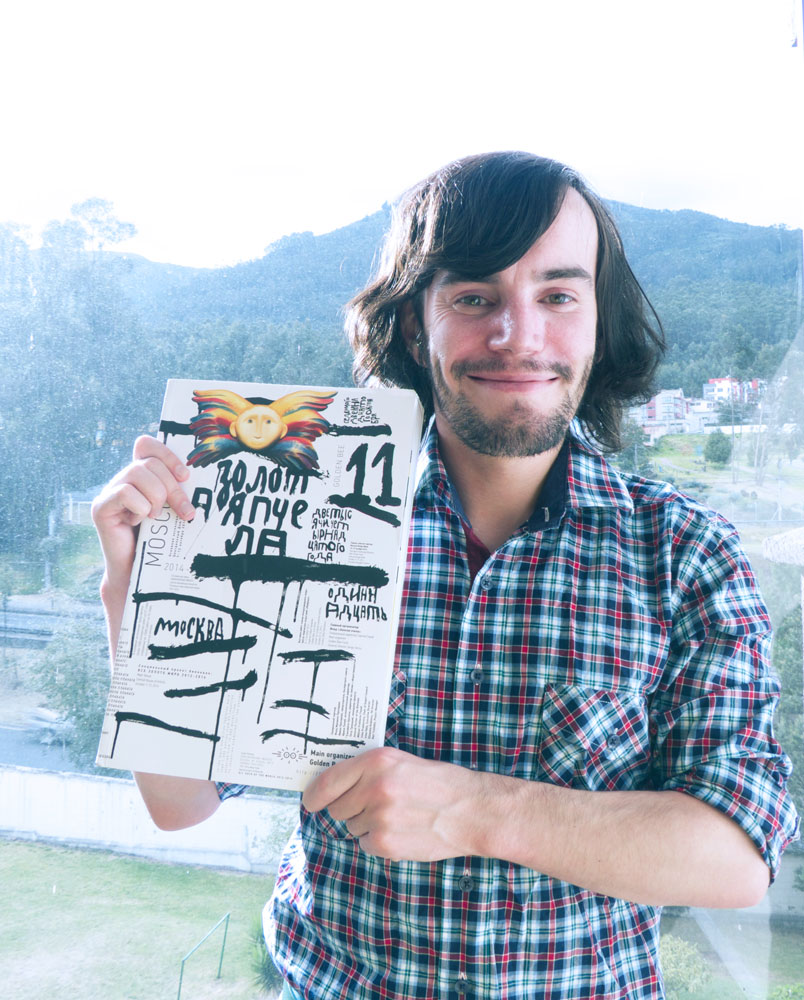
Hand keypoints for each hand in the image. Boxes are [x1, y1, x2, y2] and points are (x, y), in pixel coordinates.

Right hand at [91, 436, 194, 645]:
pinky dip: (140, 508)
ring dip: (157, 498)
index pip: (146, 445)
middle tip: (185, 512)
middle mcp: (122, 479)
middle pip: (150, 463)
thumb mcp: (172, 509)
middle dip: (173, 487)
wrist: (138, 572)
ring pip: (139, 474)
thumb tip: (194, 475)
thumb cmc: (160, 540)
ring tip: (157, 518)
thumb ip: (176, 490)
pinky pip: (126, 492)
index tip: (186, 477)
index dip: (167, 454)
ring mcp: (109, 492)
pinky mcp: (101, 507)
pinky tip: (138, 522)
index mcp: (140, 475)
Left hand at [302, 747, 483, 861]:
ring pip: (351, 828)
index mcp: (376, 762)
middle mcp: (374, 788)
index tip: (311, 801)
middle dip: (350, 809)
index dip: (314, 795)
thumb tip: (332, 785)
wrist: (471, 809)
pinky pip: (365, 844)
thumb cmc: (437, 782)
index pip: (327, 781)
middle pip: (337, 809)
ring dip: (366, 825)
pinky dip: (378, 841)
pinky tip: (402, 831)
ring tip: (397, 816)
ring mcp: (379, 818)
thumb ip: (367, 771)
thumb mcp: (401, 762)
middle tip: (377, 805)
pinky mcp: (385, 844)